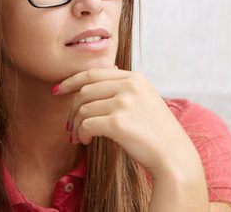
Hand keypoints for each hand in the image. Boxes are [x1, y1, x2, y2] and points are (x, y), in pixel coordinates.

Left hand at [55, 67, 202, 178]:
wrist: (173, 156)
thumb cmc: (157, 133)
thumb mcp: (145, 100)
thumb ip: (125, 87)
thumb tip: (101, 73)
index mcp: (136, 78)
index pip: (93, 73)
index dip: (71, 81)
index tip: (57, 91)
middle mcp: (130, 85)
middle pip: (85, 91)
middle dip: (72, 109)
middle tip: (69, 126)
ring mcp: (125, 102)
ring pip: (83, 109)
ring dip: (76, 125)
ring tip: (79, 137)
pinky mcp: (118, 122)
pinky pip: (86, 124)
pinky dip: (82, 134)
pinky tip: (86, 141)